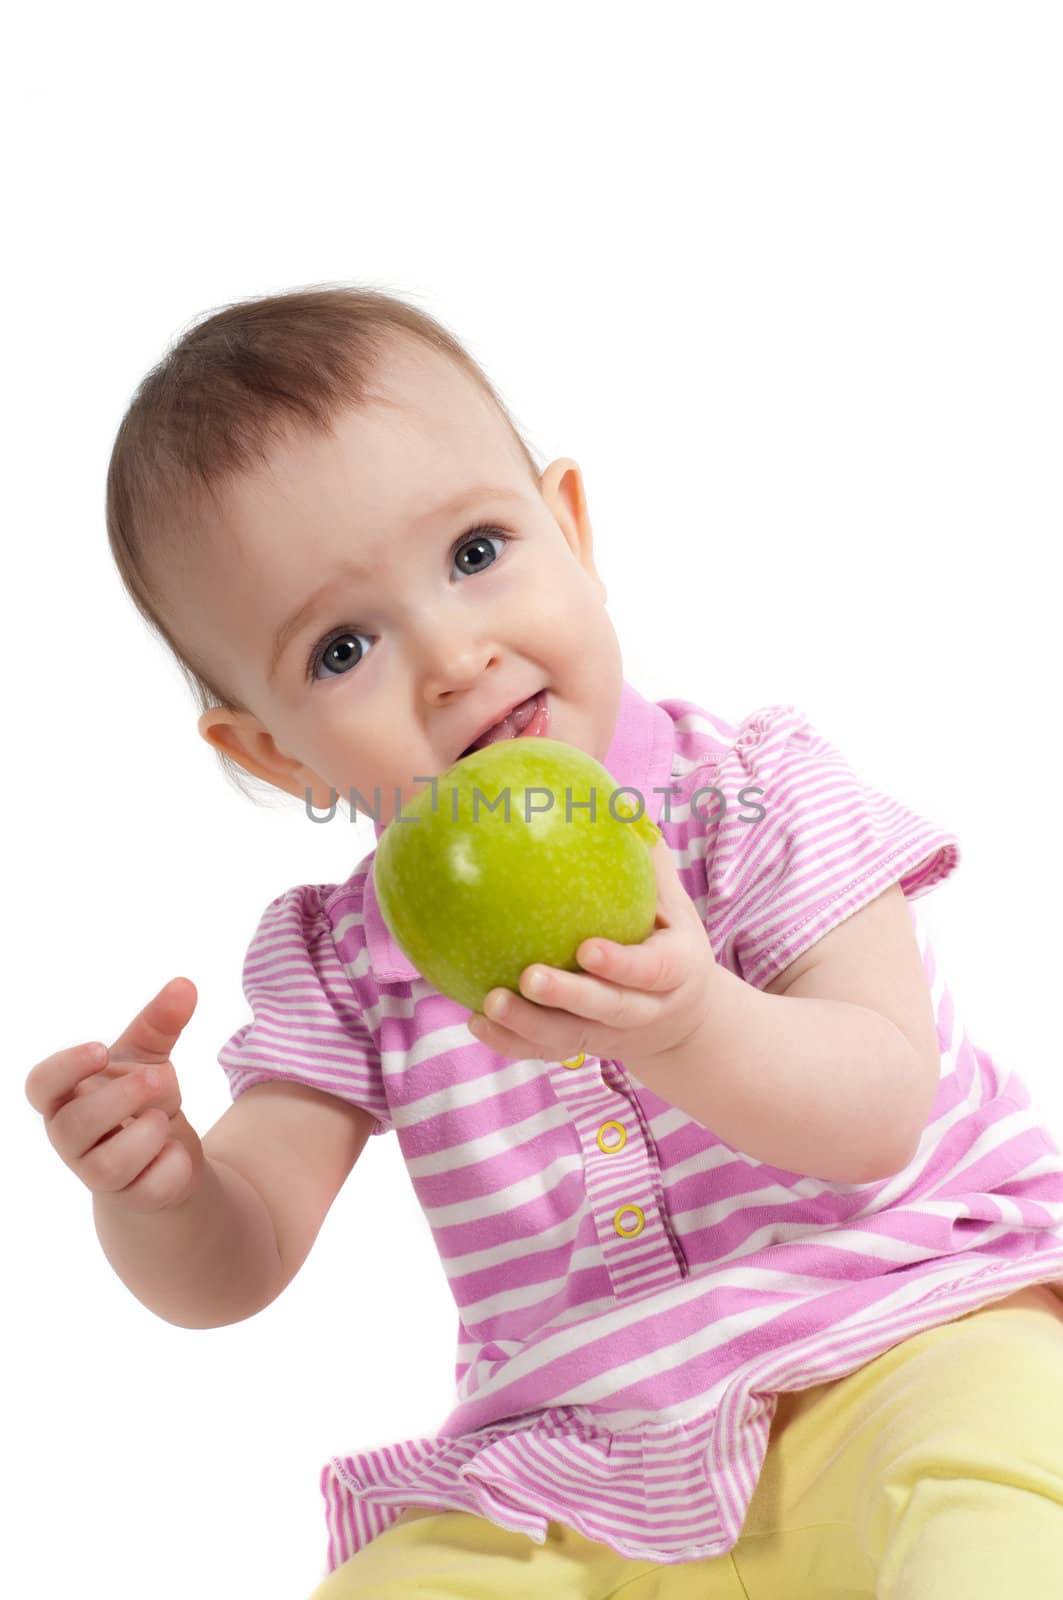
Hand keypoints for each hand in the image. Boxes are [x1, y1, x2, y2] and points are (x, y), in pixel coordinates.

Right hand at [25, 976, 204, 1213]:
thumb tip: (185, 985)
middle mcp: (72, 1138)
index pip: (40, 1086)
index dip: (64, 1068)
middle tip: (156, 1078)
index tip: (101, 1049)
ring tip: (163, 1119)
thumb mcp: (150, 1056)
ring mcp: (98, 1174)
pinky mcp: (132, 1198)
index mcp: (66, 1096)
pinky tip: (176, 1150)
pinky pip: (149, 1188)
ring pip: (106, 1165)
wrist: (169, 1154)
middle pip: (71, 1126)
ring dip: (145, 1135)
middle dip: (120, 1098)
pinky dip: (173, 1164)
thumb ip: (162, 1022)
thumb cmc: (142, 1099)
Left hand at [467, 836, 720, 1071]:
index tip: (587, 948)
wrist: (682, 1022)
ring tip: (488, 1003)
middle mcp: (643, 1010)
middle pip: (607, 1009)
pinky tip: (474, 1021)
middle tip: (529, 976)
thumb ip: (647, 862)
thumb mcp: (674, 906)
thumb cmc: (668, 941)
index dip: (620, 964)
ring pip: (568, 1036)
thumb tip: (620, 798)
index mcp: (673, 972)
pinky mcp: (582, 1046)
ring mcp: (610, 1035)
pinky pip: (544, 1050)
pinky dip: (511, 1042)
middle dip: (568, 996)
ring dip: (528, 1025)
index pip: (650, 971)